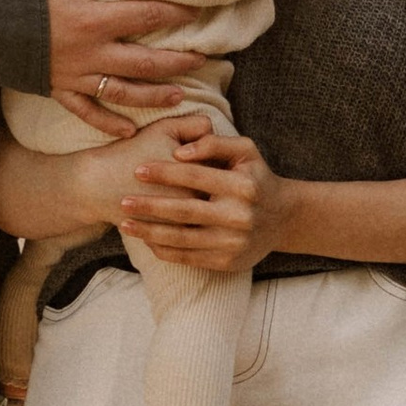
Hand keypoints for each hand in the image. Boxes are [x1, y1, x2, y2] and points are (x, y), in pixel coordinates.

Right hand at [41, 0, 192, 139]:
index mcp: (92, 20)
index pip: (144, 17)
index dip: (174, 14)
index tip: (196, 13)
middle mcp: (90, 54)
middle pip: (144, 62)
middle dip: (176, 63)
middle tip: (202, 61)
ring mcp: (75, 77)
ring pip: (123, 92)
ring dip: (153, 96)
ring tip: (179, 98)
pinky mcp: (58, 91)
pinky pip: (87, 112)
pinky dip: (108, 123)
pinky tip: (128, 131)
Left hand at [117, 120, 286, 280]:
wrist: (283, 218)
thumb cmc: (256, 177)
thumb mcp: (245, 150)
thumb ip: (214, 143)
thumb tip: (179, 151)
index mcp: (242, 185)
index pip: (195, 177)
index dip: (165, 173)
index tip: (138, 170)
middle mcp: (239, 216)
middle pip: (185, 211)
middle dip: (150, 207)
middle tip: (123, 202)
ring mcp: (233, 243)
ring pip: (183, 239)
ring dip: (150, 232)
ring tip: (125, 224)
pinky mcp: (227, 262)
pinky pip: (189, 258)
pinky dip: (165, 250)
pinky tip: (146, 241)